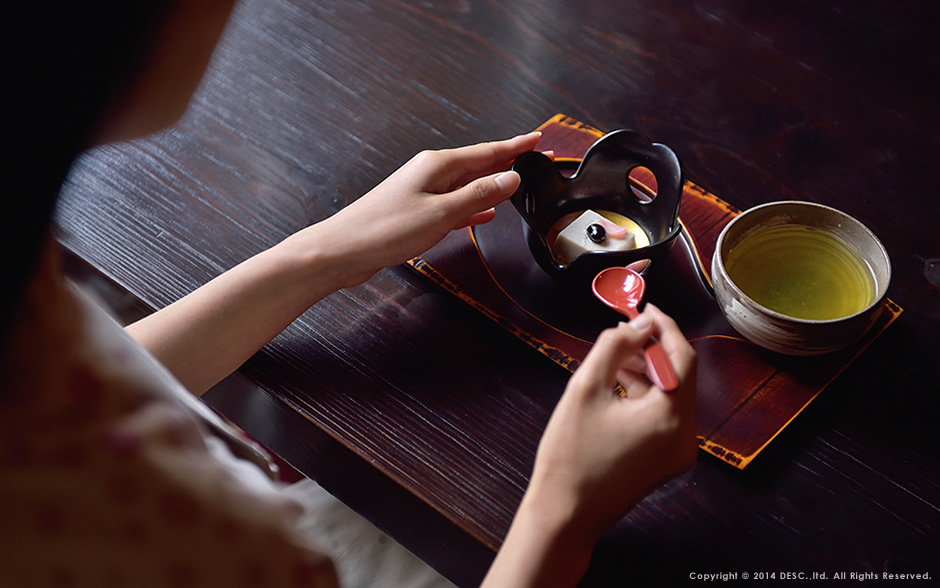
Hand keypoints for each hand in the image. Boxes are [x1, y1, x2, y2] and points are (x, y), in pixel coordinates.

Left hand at [313, 132, 541, 286]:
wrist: (343, 250)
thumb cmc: (382, 230)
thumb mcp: (441, 213)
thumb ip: (478, 196)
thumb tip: (510, 179)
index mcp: (438, 165)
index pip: (488, 152)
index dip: (517, 147)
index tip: (538, 141)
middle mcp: (431, 173)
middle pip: (480, 165)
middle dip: (510, 163)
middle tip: (537, 160)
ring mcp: (423, 192)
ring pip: (469, 185)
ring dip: (494, 186)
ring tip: (518, 186)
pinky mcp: (417, 212)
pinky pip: (455, 204)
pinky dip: (473, 208)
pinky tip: (483, 215)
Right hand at [481, 304, 696, 587]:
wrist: (564, 515)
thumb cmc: (570, 457)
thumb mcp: (585, 389)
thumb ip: (613, 347)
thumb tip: (637, 324)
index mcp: (671, 418)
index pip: (682, 357)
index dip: (664, 327)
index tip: (643, 309)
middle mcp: (685, 437)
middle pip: (681, 376)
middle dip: (653, 349)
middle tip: (623, 331)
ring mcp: (678, 452)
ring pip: (673, 395)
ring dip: (648, 371)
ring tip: (614, 358)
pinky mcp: (667, 461)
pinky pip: (665, 416)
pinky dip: (647, 396)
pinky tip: (618, 385)